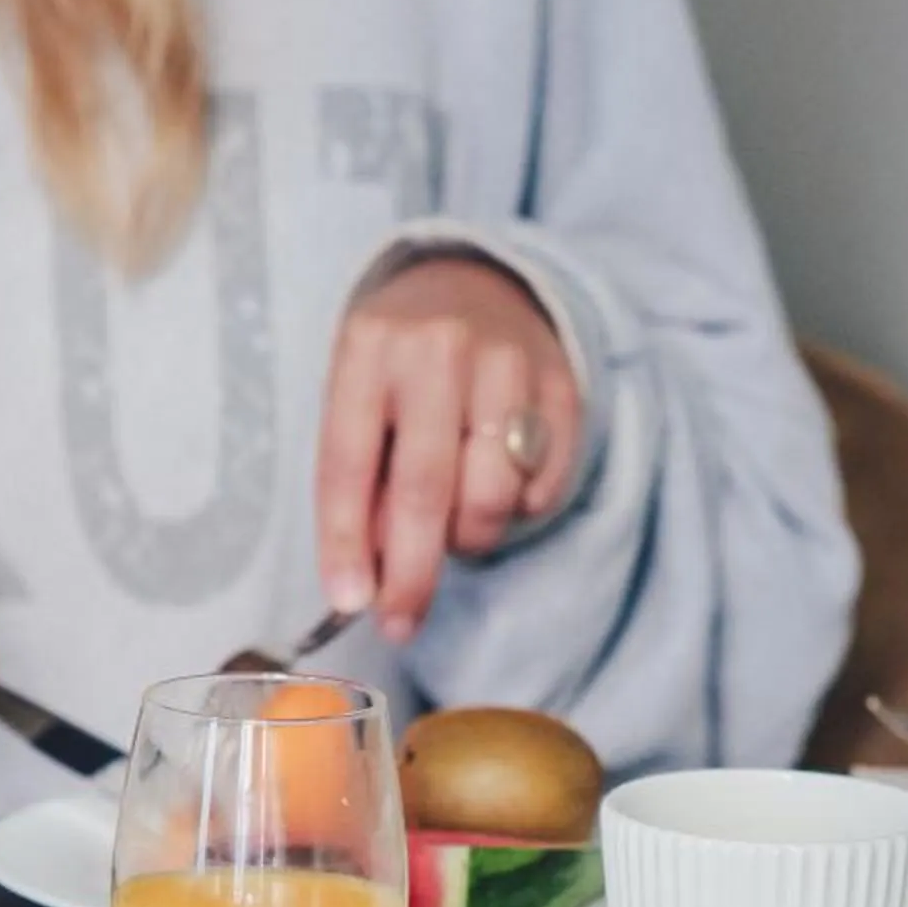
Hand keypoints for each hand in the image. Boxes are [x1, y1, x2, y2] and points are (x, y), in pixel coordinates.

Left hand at [317, 257, 582, 643]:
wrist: (479, 284)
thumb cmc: (402, 365)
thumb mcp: (358, 398)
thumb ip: (358, 478)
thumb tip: (363, 578)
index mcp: (370, 348)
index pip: (350, 462)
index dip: (346, 542)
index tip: (350, 603)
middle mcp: (439, 348)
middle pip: (426, 489)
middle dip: (411, 574)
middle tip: (399, 622)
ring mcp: (508, 362)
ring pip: (492, 496)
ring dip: (469, 537)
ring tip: (453, 523)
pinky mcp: (561, 384)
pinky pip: (543, 487)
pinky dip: (519, 510)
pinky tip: (499, 487)